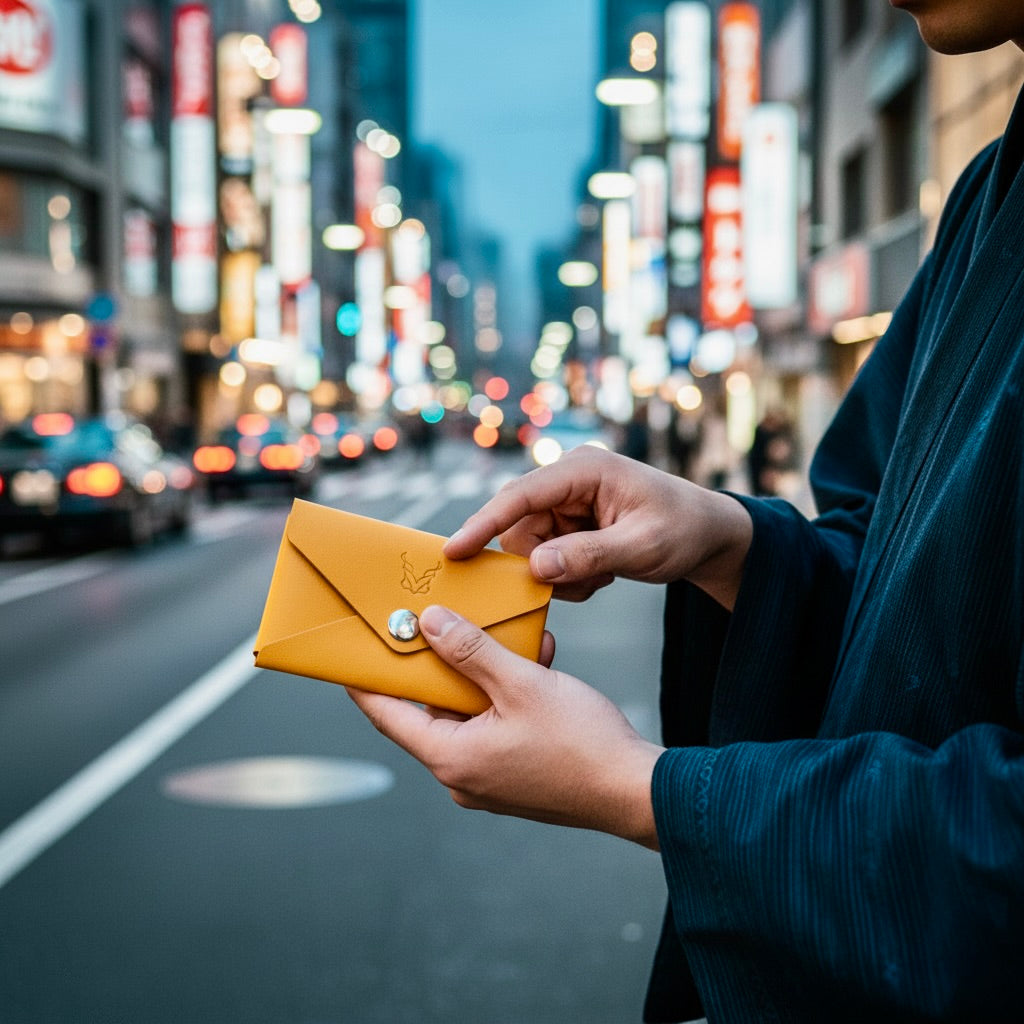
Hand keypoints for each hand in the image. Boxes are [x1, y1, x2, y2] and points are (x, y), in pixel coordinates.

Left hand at [346, 604, 664, 848]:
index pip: (388, 715)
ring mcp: (490, 779)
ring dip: (486, 673)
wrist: (635, 790)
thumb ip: (470, 651)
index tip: (349, 654)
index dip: (366, 681)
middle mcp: (463, 775)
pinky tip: (537, 662)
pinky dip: (508, 694)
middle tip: (439, 624)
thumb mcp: (520, 684)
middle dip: (444, 662)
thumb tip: (429, 624)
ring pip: (470, 712)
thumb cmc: (581, 745)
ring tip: (509, 639)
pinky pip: (496, 725)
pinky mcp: (515, 775)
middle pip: (433, 708)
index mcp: (452, 758)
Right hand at [444, 447, 751, 609]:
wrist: (708, 534)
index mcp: (584, 469)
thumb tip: (536, 567)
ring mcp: (568, 501)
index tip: (454, 551)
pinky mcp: (570, 521)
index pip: (520, 495)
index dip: (483, 523)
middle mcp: (569, 479)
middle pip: (520, 527)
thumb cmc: (683, 529)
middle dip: (543, 562)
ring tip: (602, 576)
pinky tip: (602, 573)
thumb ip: (588, 556)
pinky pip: (546, 556)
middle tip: (586, 581)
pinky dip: (568, 575)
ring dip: (560, 573)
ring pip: (530, 548)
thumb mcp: (641, 547)